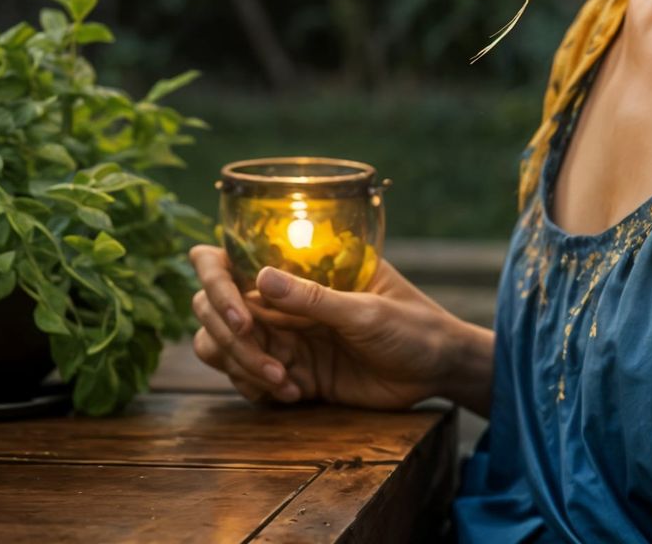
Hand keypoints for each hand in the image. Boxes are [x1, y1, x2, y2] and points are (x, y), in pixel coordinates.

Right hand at [187, 243, 460, 410]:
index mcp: (303, 267)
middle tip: (273, 364)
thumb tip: (260, 276)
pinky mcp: (290, 370)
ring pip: (225, 346)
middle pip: (216, 307)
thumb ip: (315, 299)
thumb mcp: (367, 311)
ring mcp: (284, 334)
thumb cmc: (412, 325)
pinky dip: (257, 389)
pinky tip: (296, 395)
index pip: (233, 257)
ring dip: (243, 367)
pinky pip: (247, 378)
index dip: (216, 280)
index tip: (241, 318)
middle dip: (230, 339)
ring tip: (286, 383)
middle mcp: (285, 297)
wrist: (435, 371)